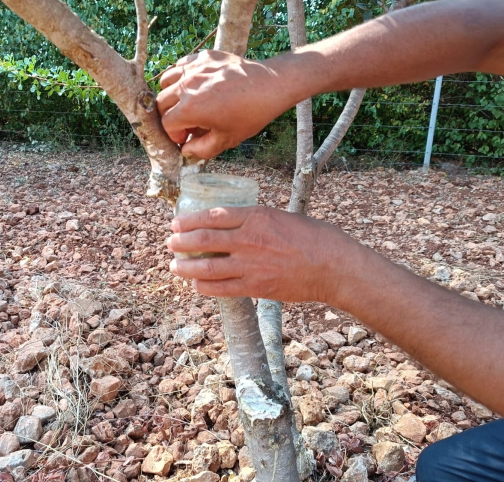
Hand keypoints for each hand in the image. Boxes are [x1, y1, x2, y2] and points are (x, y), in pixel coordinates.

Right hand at [157, 50, 292, 158]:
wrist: (269, 86)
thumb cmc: (249, 114)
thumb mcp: (226, 140)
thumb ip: (201, 149)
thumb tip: (186, 150)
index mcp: (190, 108)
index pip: (166, 124)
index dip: (174, 135)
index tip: (186, 138)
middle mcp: (187, 86)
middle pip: (161, 103)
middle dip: (169, 117)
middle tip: (184, 123)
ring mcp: (194, 68)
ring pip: (166, 81)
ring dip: (171, 95)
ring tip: (185, 103)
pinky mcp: (203, 57)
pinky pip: (181, 65)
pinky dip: (181, 76)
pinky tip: (194, 86)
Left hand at [167, 206, 360, 301]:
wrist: (333, 266)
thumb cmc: (313, 238)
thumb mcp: (281, 217)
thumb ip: (256, 220)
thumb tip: (234, 224)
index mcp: (256, 216)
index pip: (213, 216)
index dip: (190, 220)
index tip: (177, 222)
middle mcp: (249, 239)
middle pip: (203, 240)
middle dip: (181, 242)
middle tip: (170, 243)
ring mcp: (250, 265)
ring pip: (206, 266)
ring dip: (185, 267)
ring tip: (174, 266)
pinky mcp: (255, 287)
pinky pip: (221, 288)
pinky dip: (204, 286)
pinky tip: (196, 284)